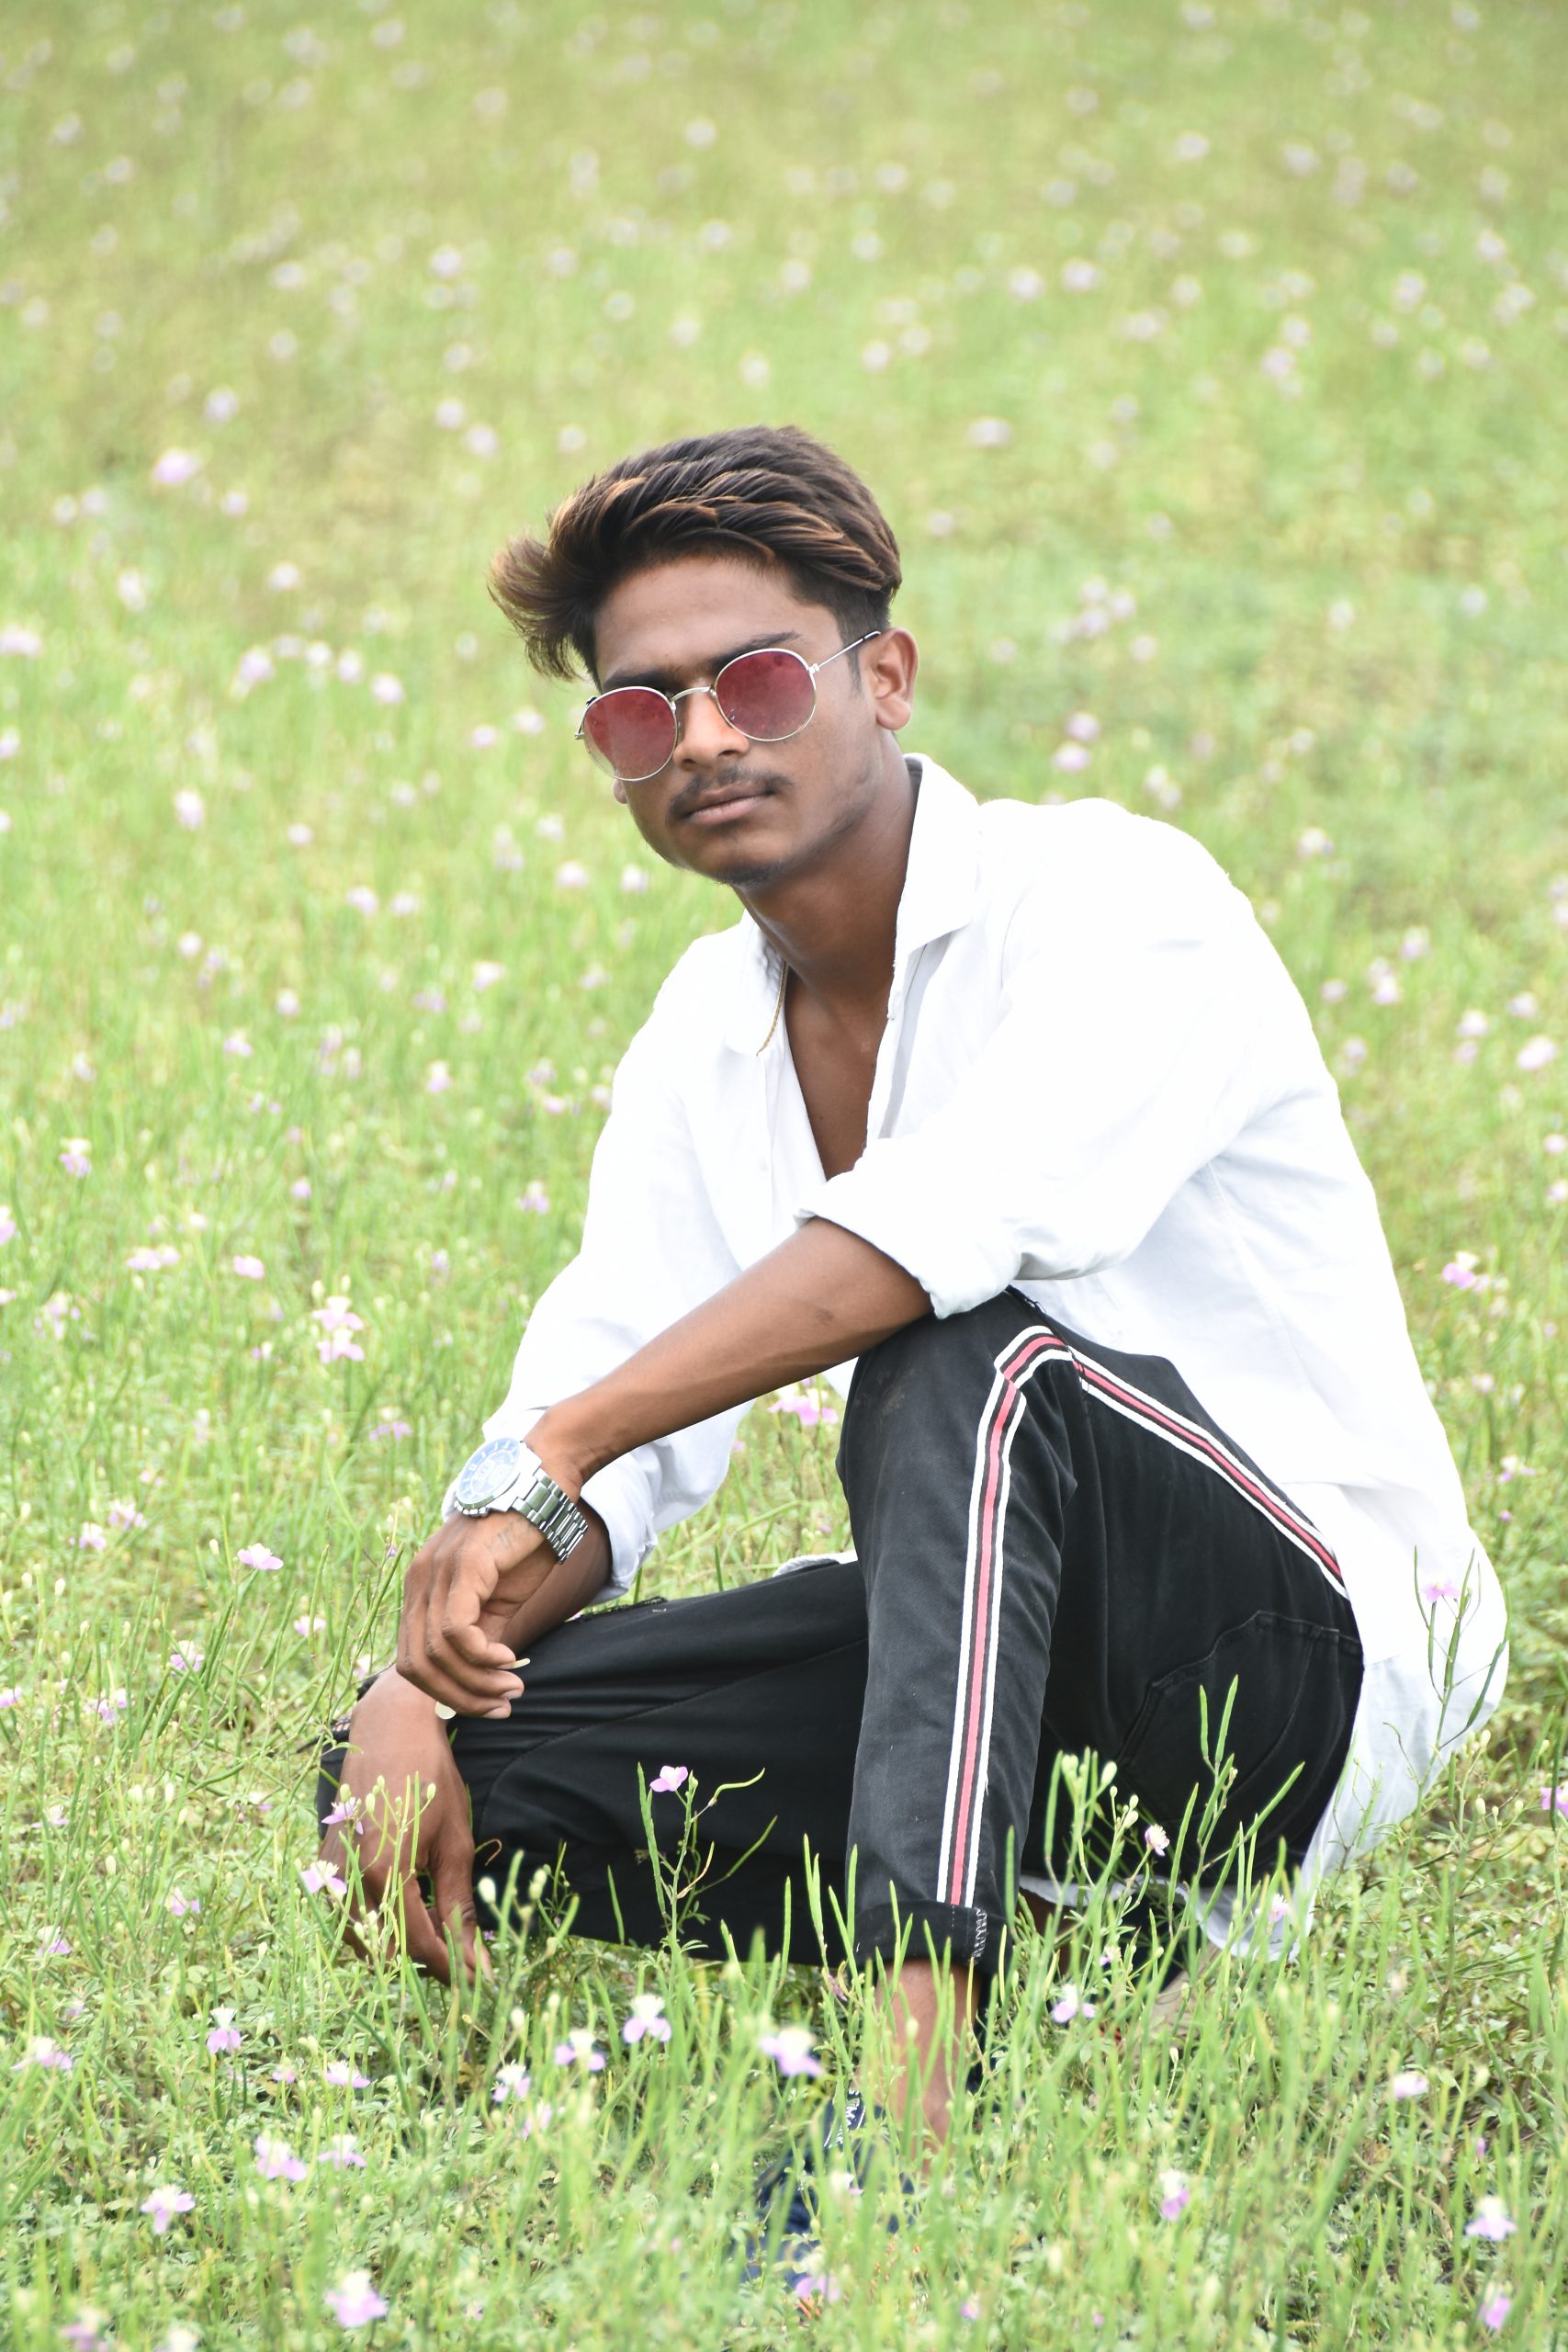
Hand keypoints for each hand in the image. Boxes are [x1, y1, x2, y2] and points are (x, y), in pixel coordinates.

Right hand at [320, 1668, 485, 1984]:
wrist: (388, 1728)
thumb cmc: (429, 1779)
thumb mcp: (454, 1842)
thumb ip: (459, 1905)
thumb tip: (476, 1961)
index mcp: (384, 1872)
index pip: (418, 1944)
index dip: (451, 1968)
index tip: (479, 1979)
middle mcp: (348, 1879)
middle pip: (384, 1951)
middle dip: (422, 1962)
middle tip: (460, 1957)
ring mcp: (330, 1873)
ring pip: (359, 1941)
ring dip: (394, 1946)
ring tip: (434, 1934)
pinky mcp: (323, 1865)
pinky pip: (344, 1915)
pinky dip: (372, 1925)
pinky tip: (402, 1911)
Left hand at [397, 1498, 611, 1716]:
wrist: (542, 1488)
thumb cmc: (522, 1541)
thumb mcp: (498, 1600)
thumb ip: (482, 1636)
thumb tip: (480, 1680)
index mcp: (420, 1591)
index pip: (412, 1662)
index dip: (447, 1693)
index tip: (491, 1705)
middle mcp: (417, 1582)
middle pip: (415, 1667)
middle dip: (459, 1697)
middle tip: (502, 1705)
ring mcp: (435, 1572)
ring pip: (435, 1654)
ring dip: (476, 1681)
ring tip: (512, 1685)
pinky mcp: (461, 1567)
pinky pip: (455, 1630)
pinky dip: (480, 1656)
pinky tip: (509, 1657)